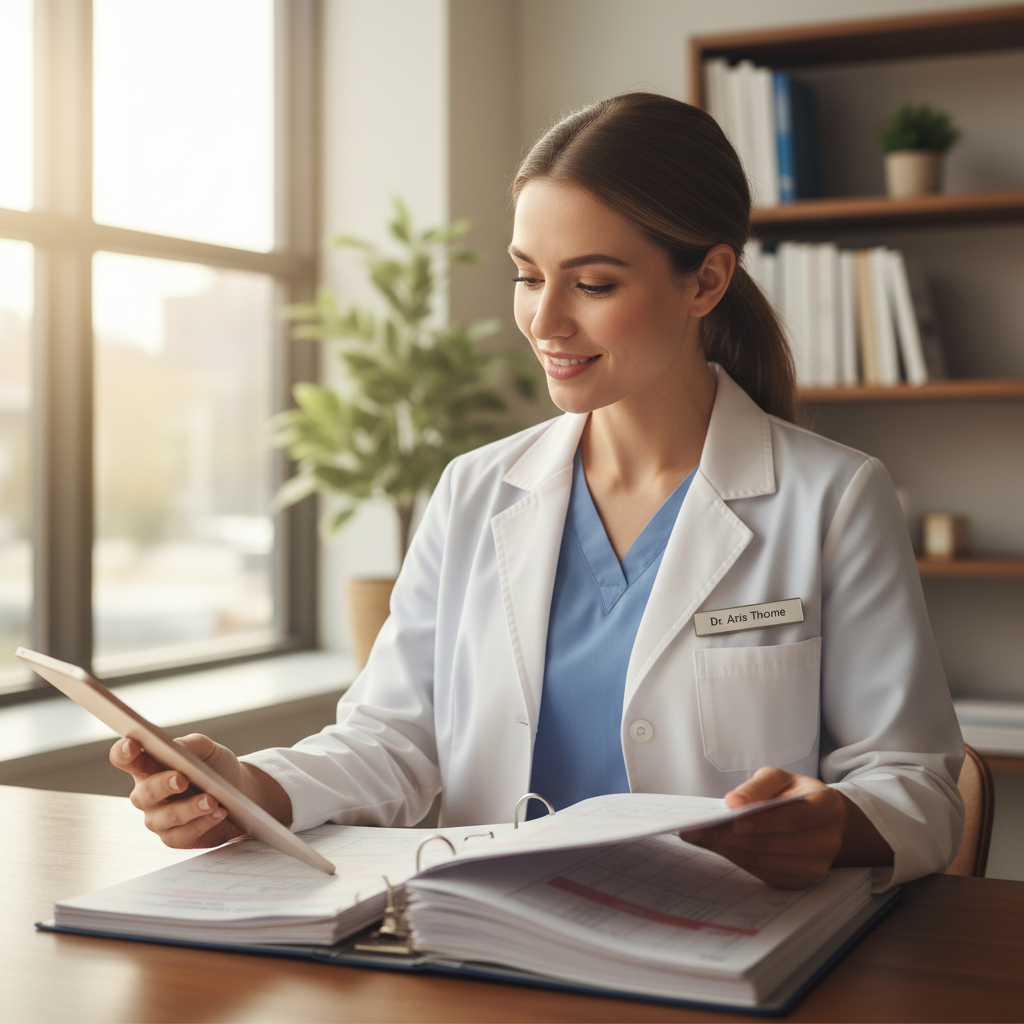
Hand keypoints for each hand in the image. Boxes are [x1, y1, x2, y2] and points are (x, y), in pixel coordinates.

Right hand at [109, 734, 289, 849]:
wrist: (241, 791)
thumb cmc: (216, 768)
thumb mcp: (207, 749)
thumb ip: (189, 744)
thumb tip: (176, 747)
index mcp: (148, 766)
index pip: (125, 759)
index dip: (123, 752)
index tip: (131, 746)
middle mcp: (147, 794)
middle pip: (144, 792)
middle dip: (163, 785)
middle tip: (182, 779)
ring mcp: (158, 818)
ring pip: (166, 816)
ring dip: (190, 808)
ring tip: (212, 800)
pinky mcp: (175, 837)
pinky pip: (183, 834)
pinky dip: (204, 822)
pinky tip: (219, 812)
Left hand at [683, 767, 891, 888]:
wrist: (823, 822)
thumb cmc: (796, 794)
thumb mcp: (780, 778)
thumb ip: (758, 786)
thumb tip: (733, 801)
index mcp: (826, 807)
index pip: (793, 817)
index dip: (762, 820)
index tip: (730, 817)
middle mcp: (825, 841)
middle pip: (771, 842)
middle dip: (728, 835)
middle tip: (694, 828)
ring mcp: (814, 866)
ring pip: (762, 860)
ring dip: (725, 848)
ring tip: (697, 836)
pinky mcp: (798, 881)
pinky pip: (761, 872)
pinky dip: (735, 858)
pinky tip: (716, 846)